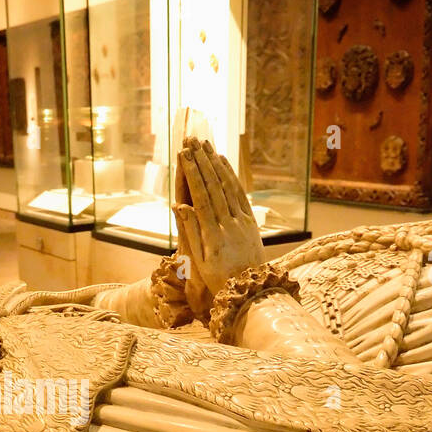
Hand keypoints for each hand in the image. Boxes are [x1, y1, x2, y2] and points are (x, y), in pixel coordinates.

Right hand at [173, 138, 266, 301]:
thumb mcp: (200, 262)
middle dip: (203, 162)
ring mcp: (242, 221)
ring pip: (228, 187)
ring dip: (216, 164)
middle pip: (215, 187)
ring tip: (206, 145)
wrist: (250, 291)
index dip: (193, 175)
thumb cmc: (219, 279)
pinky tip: (223, 162)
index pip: (201, 198)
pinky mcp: (251, 222)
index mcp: (213, 235)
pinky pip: (240, 194)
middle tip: (193, 141)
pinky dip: (231, 176)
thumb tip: (180, 206)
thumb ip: (191, 233)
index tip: (185, 156)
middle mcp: (229, 225)